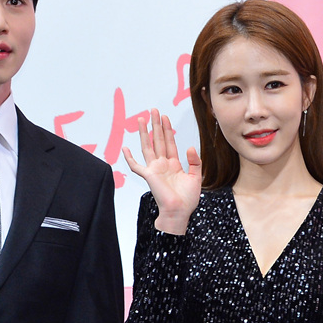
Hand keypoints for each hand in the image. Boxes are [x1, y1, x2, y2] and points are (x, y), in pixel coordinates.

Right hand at [122, 108, 201, 233]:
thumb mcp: (196, 177)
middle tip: (154, 110)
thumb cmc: (187, 200)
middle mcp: (162, 164)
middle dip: (156, 125)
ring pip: (148, 147)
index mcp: (173, 164)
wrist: (179, 212)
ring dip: (145, 133)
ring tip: (142, 119)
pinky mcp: (149, 176)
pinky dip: (130, 158)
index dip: (167, 129)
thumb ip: (195, 162)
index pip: (169, 142)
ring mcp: (154, 169)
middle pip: (158, 140)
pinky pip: (136, 166)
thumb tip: (190, 147)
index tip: (165, 117)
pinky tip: (125, 148)